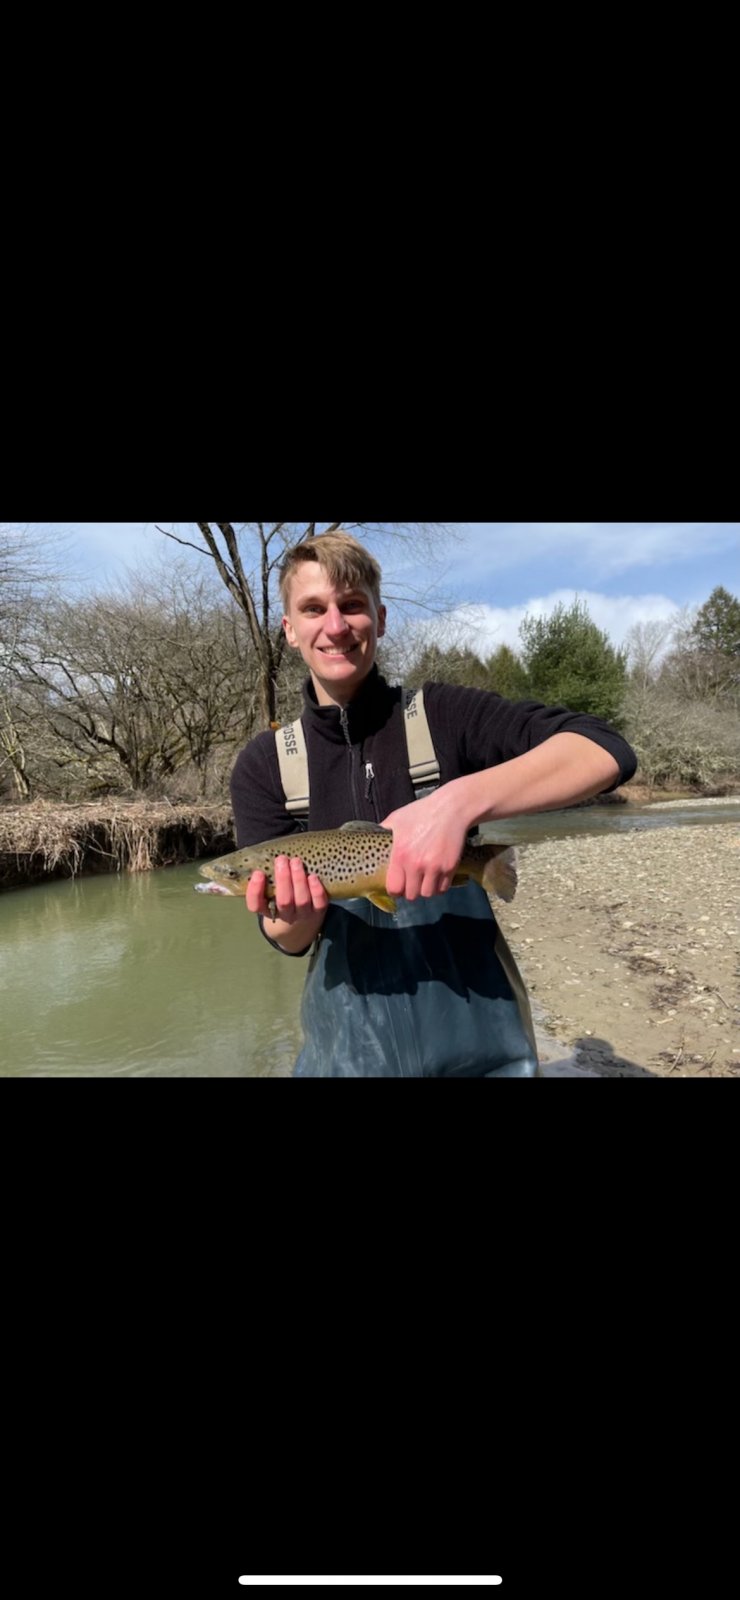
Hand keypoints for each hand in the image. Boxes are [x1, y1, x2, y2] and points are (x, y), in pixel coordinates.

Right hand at [246, 855, 328, 929]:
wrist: (300, 925)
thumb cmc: (281, 900)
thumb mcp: (270, 894)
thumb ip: (268, 880)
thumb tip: (266, 855)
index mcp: (267, 910)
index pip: (256, 905)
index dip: (255, 891)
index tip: (258, 873)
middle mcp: (285, 915)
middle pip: (284, 901)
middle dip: (283, 878)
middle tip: (281, 859)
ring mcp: (303, 915)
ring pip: (301, 901)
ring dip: (299, 880)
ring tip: (296, 861)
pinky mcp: (318, 913)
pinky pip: (319, 903)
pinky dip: (316, 890)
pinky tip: (313, 876)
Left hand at [381, 785, 470, 900]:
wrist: (450, 808)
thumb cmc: (422, 812)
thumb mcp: (397, 818)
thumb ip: (383, 830)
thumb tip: (373, 835)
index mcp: (400, 854)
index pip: (394, 888)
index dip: (396, 890)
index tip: (398, 886)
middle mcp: (416, 864)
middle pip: (411, 895)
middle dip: (411, 891)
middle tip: (413, 883)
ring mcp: (434, 867)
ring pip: (428, 894)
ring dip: (426, 889)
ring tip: (425, 880)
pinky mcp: (450, 867)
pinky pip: (443, 888)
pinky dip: (440, 886)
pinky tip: (437, 877)